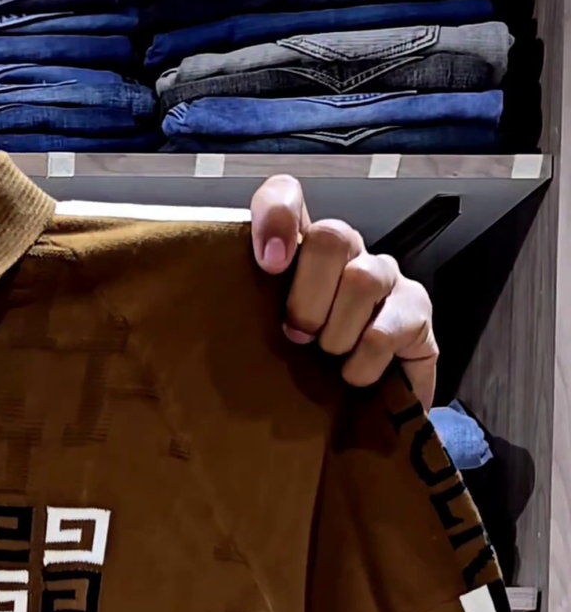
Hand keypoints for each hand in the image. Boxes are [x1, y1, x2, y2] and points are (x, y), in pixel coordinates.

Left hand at [250, 176, 439, 409]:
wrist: (356, 415)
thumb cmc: (301, 375)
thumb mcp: (260, 345)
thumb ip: (239, 316)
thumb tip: (194, 313)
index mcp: (300, 253)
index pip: (286, 196)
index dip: (278, 215)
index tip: (270, 265)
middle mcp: (346, 254)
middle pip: (332, 236)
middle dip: (307, 299)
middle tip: (297, 337)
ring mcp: (386, 277)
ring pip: (362, 279)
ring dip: (337, 334)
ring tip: (328, 359)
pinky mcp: (417, 310)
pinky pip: (387, 328)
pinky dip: (363, 363)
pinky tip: (353, 376)